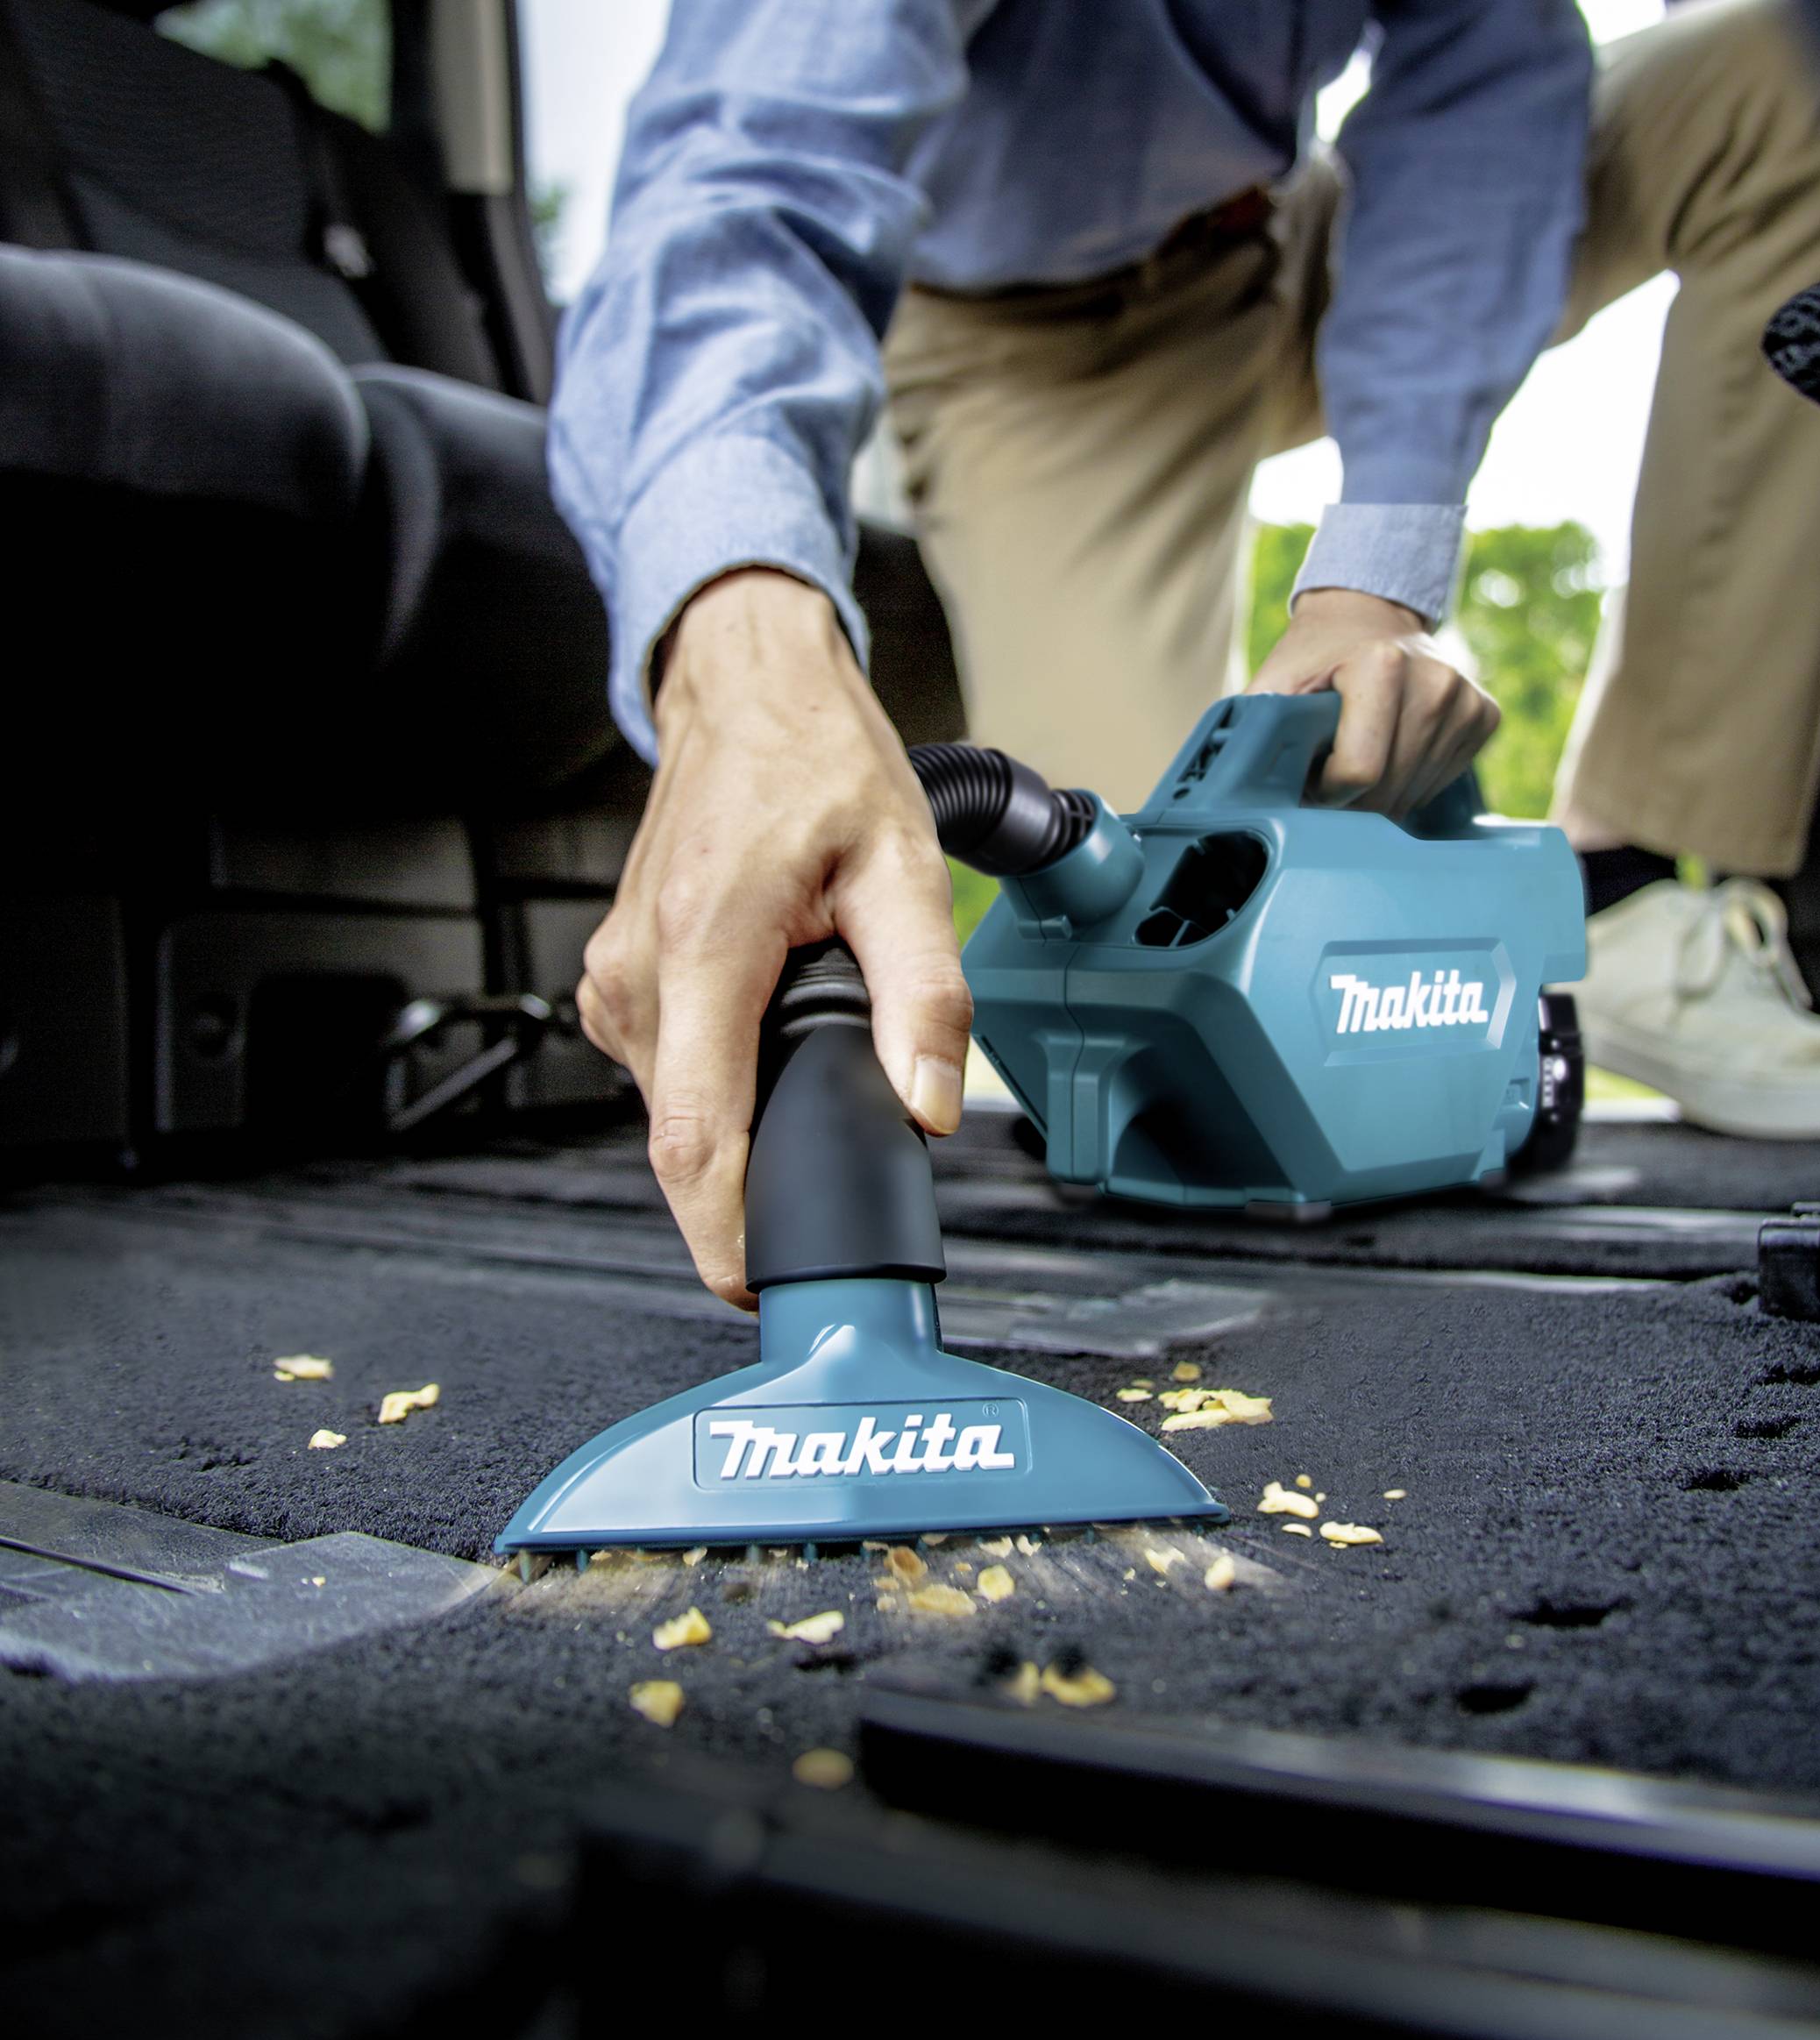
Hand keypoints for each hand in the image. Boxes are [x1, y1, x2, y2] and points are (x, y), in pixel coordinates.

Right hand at [577, 569, 970, 1309]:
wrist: (745, 690)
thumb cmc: (817, 764)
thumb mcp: (904, 870)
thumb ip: (925, 997)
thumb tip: (927, 1110)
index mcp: (700, 950)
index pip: (695, 1140)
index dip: (726, 1236)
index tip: (764, 1290)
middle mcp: (635, 978)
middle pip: (687, 1142)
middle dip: (760, 1178)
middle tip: (842, 1163)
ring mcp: (613, 985)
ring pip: (677, 1114)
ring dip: (744, 1126)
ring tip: (813, 1071)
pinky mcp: (616, 987)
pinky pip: (670, 1077)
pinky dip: (723, 1088)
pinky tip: (772, 1040)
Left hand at [1246, 587, 1497, 815]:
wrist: (1367, 615)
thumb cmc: (1314, 659)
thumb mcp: (1275, 685)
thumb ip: (1258, 731)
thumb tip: (1239, 788)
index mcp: (1383, 665)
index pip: (1359, 773)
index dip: (1325, 790)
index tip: (1310, 772)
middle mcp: (1436, 680)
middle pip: (1387, 791)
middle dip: (1350, 800)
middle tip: (1328, 772)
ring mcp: (1465, 699)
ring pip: (1413, 795)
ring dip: (1378, 795)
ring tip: (1358, 758)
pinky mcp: (1483, 716)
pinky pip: (1440, 782)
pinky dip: (1409, 782)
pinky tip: (1392, 750)